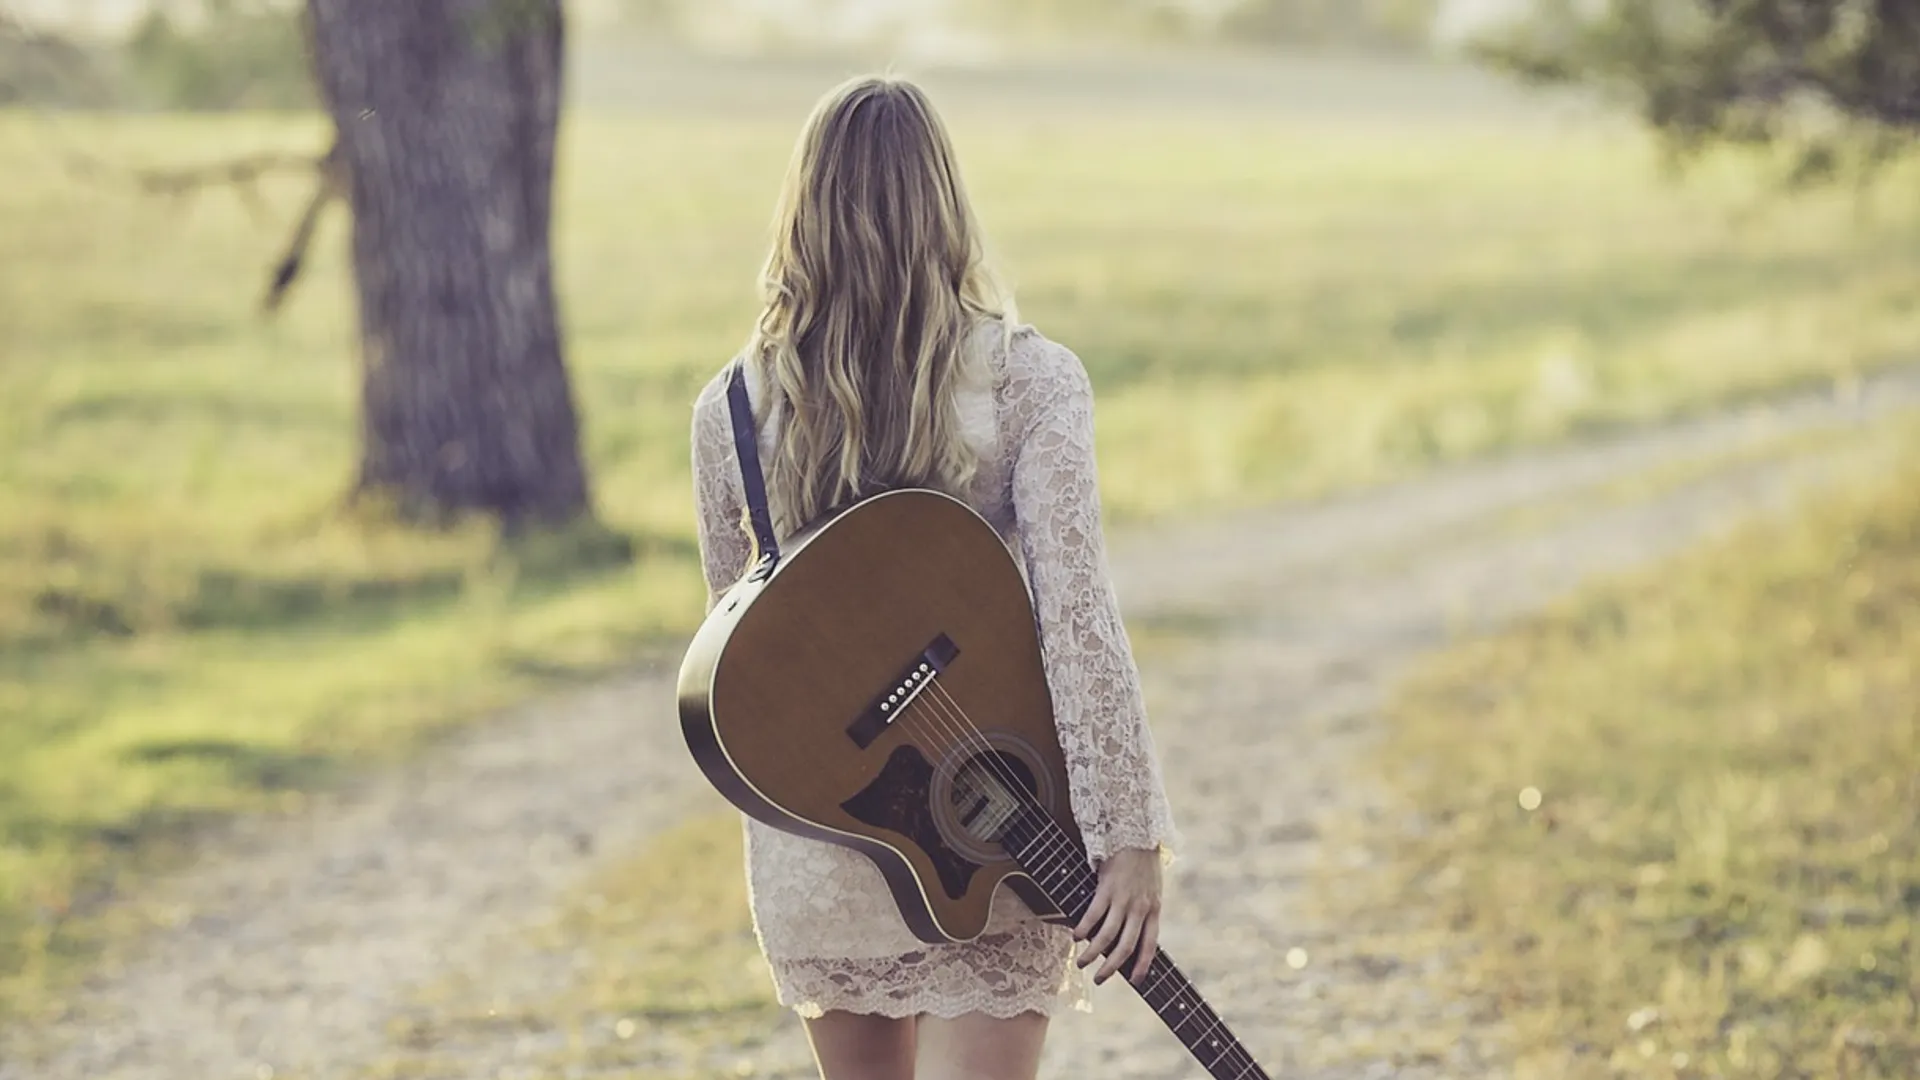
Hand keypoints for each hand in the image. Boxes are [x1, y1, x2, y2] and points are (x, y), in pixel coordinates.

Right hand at [1072, 847, 1161, 986]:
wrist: (1136, 834)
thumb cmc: (1144, 863)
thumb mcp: (1153, 889)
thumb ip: (1146, 910)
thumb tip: (1134, 933)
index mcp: (1154, 910)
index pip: (1150, 945)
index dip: (1142, 965)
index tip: (1135, 981)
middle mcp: (1140, 909)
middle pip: (1125, 947)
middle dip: (1111, 968)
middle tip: (1099, 980)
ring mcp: (1123, 900)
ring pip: (1107, 936)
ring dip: (1093, 953)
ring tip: (1082, 963)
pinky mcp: (1106, 889)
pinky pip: (1093, 915)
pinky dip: (1083, 928)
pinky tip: (1076, 937)